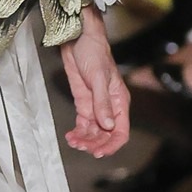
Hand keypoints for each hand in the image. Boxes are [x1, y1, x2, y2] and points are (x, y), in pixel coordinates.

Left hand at [60, 6, 130, 158]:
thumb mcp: (99, 78)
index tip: (99, 153)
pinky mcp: (83, 103)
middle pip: (106, 135)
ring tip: (73, 142)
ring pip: (93, 132)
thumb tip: (108, 126)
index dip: (112, 145)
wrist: (78, 39)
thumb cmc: (94, 53)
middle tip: (82, 147)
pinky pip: (83, 124)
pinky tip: (70, 136)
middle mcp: (109, 107)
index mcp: (120, 102)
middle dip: (95, 144)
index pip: (121, 132)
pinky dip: (77, 132)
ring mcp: (96, 106)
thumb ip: (102, 103)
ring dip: (84, 140)